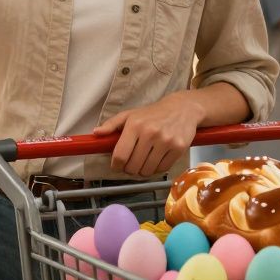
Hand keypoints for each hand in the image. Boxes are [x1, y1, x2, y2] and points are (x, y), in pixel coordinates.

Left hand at [92, 92, 206, 177]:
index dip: (116, 165)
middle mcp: (150, 133)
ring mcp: (165, 141)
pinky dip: (156, 169)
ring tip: (143, 162)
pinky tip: (155, 160)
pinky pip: (162, 169)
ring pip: (147, 170)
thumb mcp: (130, 114)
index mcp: (135, 125)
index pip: (120, 155)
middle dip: (129, 169)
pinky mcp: (179, 148)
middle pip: (133, 166)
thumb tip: (96, 133)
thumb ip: (111, 125)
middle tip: (131, 164)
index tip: (116, 166)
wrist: (182, 108)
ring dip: (143, 171)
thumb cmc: (153, 113)